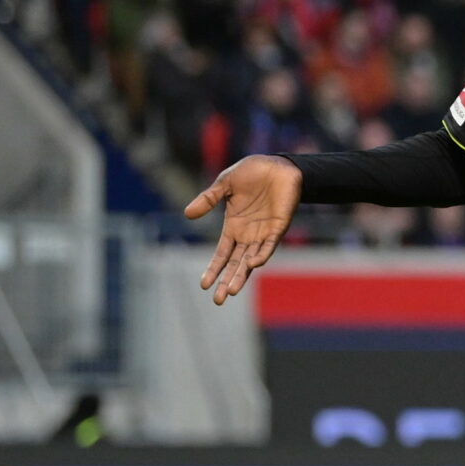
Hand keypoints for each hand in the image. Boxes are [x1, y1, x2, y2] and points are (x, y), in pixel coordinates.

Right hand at [184, 154, 303, 304]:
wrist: (278, 165)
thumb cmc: (252, 173)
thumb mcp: (224, 185)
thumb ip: (208, 199)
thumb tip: (186, 214)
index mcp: (233, 227)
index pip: (222, 254)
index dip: (213, 269)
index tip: (203, 285)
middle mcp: (248, 234)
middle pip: (235, 264)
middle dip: (227, 281)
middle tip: (218, 300)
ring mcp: (263, 232)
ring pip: (251, 260)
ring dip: (242, 275)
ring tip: (232, 291)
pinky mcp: (278, 227)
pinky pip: (269, 245)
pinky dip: (262, 254)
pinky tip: (253, 264)